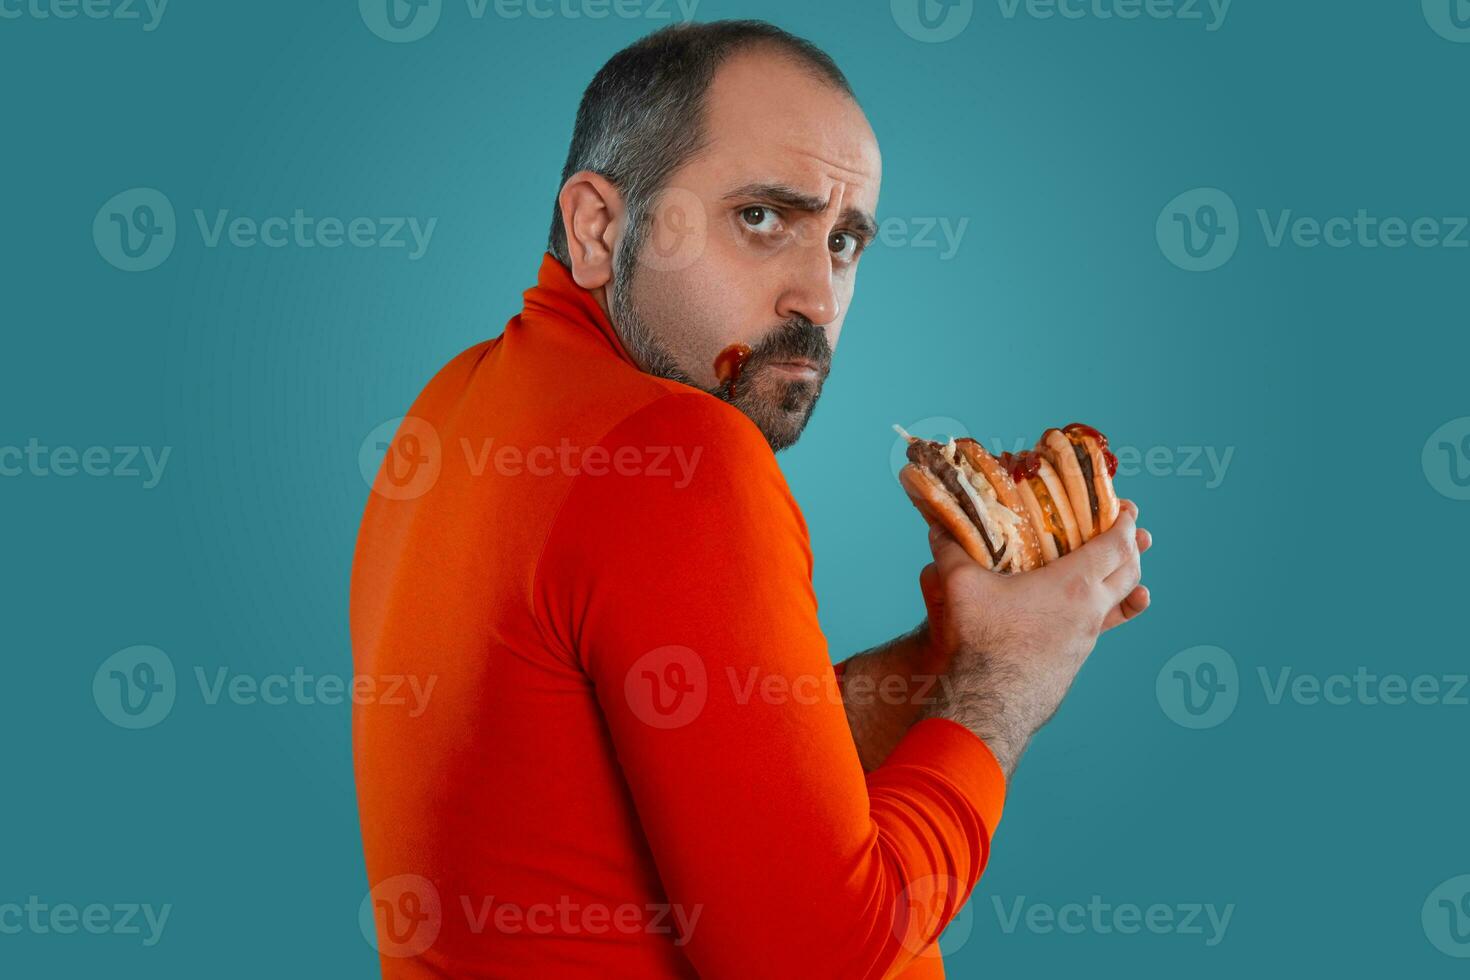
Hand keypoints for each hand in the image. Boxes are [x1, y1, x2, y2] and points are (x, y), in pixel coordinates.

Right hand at [918, 500, 1150, 774]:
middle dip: (1134, 547)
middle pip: (1130, 572)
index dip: (1123, 523)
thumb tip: (936, 528)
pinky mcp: (1076, 659)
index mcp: (1073, 584)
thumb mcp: (959, 585)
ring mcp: (1087, 638)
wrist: (990, 701)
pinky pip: (1102, 626)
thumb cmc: (980, 639)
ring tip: (1125, 568)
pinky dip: (1107, 609)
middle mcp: (1090, 610)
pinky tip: (1090, 610)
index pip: (1115, 545)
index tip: (1125, 508)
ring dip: (1126, 579)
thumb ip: (950, 552)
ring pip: (1120, 603)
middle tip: (1130, 531)